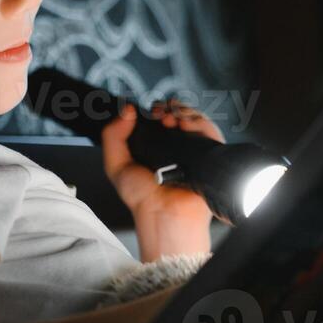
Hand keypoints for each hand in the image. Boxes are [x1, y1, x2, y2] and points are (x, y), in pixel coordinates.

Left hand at [101, 98, 225, 258]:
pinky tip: (184, 124)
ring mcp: (194, 149)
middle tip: (160, 114)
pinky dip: (198, 121)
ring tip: (170, 120)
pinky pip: (209, 130)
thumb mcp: (116, 165)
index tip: (149, 111)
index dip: (156, 110)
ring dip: (182, 112)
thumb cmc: (143, 198)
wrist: (163, 214)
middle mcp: (177, 147)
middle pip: (178, 114)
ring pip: (194, 118)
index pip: (160, 118)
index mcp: (156, 148)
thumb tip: (127, 111)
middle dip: (169, 108)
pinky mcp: (210, 153)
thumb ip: (113, 136)